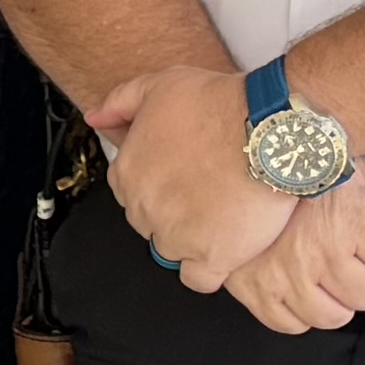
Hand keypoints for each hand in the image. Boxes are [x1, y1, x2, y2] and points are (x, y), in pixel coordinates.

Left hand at [90, 63, 293, 294]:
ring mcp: (176, 237)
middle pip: (150, 222)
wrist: (269, 127)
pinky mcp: (212, 257)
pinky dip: (208, 269)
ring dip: (190, 238)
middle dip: (173, 210)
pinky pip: (198, 279)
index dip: (158, 183)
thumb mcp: (160, 85)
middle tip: (205, 193)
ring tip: (220, 217)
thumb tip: (95, 118)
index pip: (130, 191)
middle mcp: (144, 209)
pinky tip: (224, 249)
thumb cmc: (219, 104)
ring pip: (171, 250)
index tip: (182, 176)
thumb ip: (121, 102)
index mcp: (127, 174)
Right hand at [225, 164, 364, 333]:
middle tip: (350, 254)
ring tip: (323, 270)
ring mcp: (282, 276)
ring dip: (335, 298)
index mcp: (347, 221)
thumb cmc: (303, 164)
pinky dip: (298, 310)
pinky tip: (297, 283)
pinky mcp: (254, 291)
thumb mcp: (361, 173)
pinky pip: (291, 325)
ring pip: (334, 317)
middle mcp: (316, 253)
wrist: (242, 162)